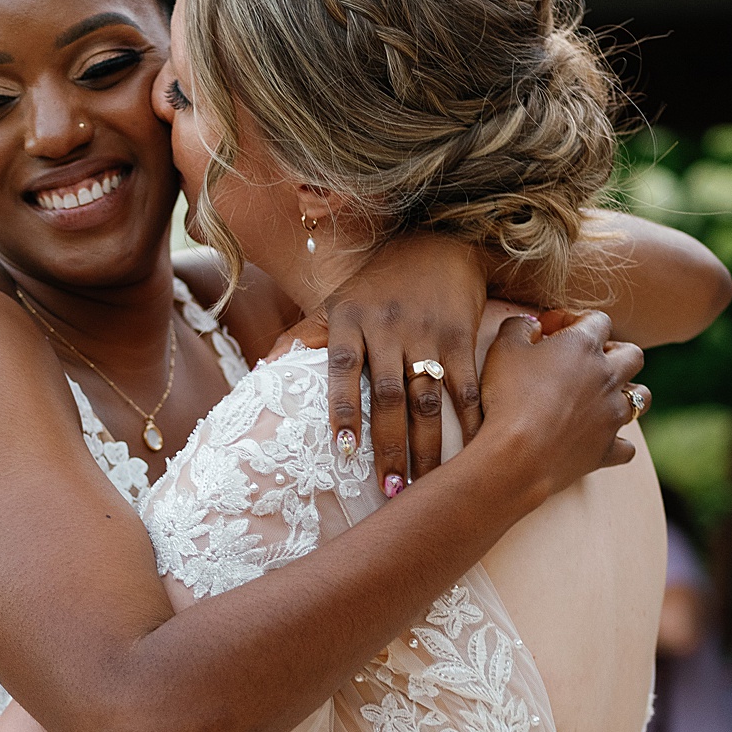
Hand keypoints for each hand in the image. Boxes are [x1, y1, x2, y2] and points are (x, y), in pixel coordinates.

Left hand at [323, 235, 488, 495]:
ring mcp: (427, 331)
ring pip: (426, 398)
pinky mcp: (461, 336)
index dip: (343, 409)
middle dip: (388, 445)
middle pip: (388, 395)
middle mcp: (388, 325)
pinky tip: (468, 453)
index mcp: (350, 319)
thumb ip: (302, 336)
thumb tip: (263, 369)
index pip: (342, 368)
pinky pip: (465, 386)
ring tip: (425, 484)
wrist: (440, 242)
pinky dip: (468, 422)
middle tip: (390, 488)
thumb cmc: (378, 285)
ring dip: (427, 445)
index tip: (344, 452)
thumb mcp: (336, 303)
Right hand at [476, 312, 648, 506]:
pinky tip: (599, 439)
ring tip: (605, 397)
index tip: (549, 332)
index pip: (597, 320)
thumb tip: (532, 326)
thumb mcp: (502, 349)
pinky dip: (616, 442)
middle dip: (615, 352)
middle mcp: (607, 377)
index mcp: (584, 346)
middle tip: (589, 361)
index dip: (573, 320)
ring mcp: (612, 415)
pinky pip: (627, 447)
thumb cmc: (507, 397)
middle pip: (633, 355)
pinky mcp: (607, 450)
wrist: (515, 455)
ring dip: (628, 393)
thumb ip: (519, 327)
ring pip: (642, 397)